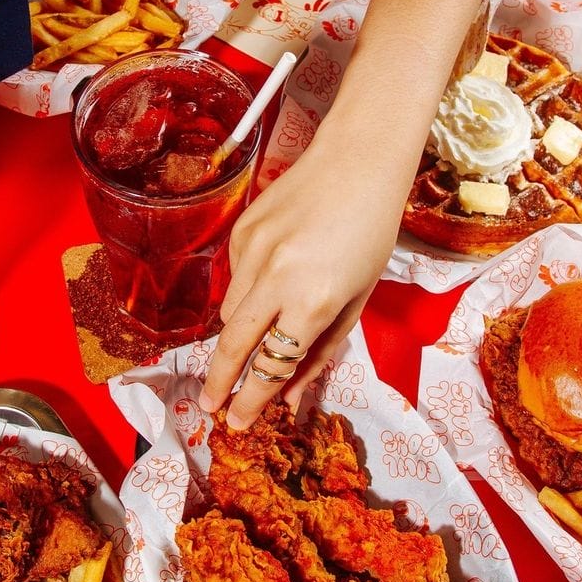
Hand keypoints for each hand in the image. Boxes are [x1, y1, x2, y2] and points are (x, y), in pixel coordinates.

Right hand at [199, 130, 399, 428]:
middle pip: (232, 345)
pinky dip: (246, 292)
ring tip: (249, 344)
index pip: (270, 367)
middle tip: (210, 407)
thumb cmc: (371, 233)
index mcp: (313, 301)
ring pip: (228, 312)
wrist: (357, 160)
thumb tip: (290, 398)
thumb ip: (321, 351)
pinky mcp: (240, 232)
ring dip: (236, 336)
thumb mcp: (357, 299)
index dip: (251, 401)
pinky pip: (234, 278)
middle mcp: (276, 278)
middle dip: (218, 382)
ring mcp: (252, 252)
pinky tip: (273, 278)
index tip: (237, 422)